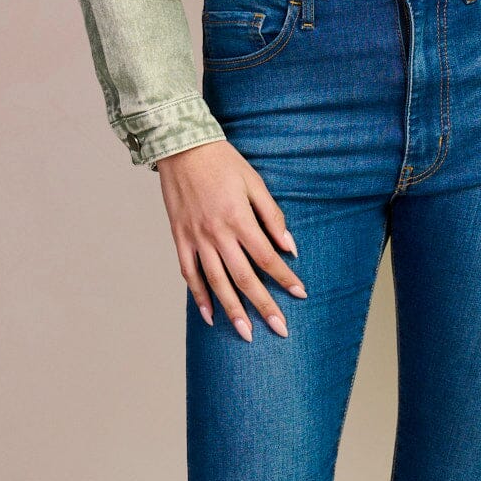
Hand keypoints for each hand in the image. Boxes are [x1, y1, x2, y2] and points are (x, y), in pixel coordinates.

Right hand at [156, 138, 307, 341]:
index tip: (300, 294)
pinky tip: (210, 315)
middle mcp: (218, 233)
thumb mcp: (254, 181)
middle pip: (244, 278)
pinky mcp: (180, 238)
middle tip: (280, 329)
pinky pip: (190, 274)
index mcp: (239, 218)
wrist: (182, 147)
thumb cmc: (223, 161)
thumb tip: (289, 246)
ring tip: (246, 334)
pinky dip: (199, 296)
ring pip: (217, 283)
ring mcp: (196, 238)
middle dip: (264, 306)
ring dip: (233, 311)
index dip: (284, 278)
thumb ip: (272, 215)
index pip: (267, 257)